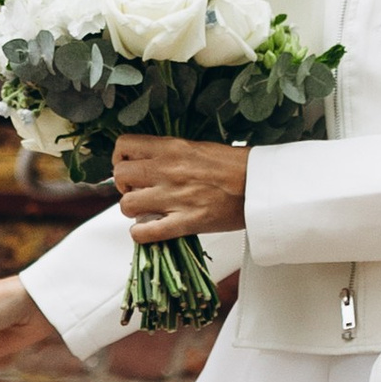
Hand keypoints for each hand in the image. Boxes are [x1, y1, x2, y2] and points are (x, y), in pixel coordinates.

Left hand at [111, 135, 250, 242]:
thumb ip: (170, 153)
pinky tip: (149, 230)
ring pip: (126, 205)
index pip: (123, 147)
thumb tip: (149, 161)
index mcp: (172, 148)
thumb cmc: (236, 165)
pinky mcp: (185, 222)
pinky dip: (141, 234)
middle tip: (139, 190)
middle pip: (119, 176)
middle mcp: (167, 170)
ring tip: (147, 210)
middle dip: (125, 185)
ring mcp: (174, 197)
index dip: (121, 159)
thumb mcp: (199, 147)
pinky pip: (145, 232)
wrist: (261, 185)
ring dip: (133, 210)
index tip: (130, 167)